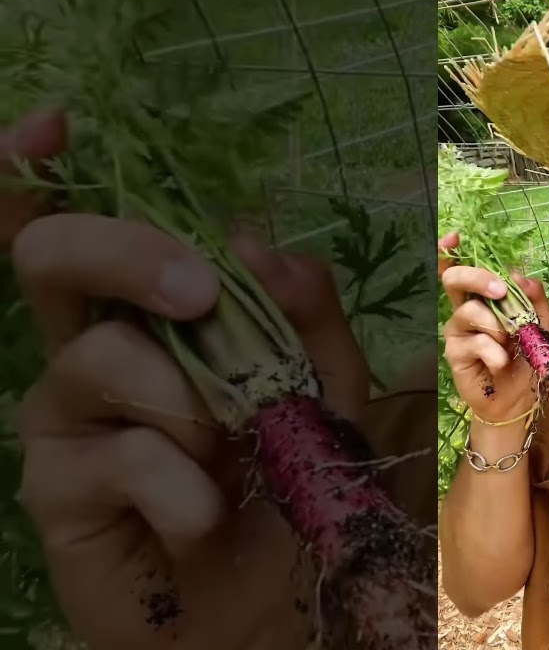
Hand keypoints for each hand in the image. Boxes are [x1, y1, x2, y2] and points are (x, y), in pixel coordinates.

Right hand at [3, 112, 371, 649]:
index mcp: (152, 313)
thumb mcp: (327, 389)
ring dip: (193, 402)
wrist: (275, 599)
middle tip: (198, 295)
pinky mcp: (56, 488)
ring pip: (100, 354)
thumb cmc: (293, 480)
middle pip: (54, 255)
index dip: (44, 170)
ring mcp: (65, 416)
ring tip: (235, 453)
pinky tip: (207, 517)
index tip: (55, 124)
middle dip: (128, 252)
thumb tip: (253, 241)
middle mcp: (93, 348)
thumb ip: (305, 314)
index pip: (84, 226)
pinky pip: (121, 455)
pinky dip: (187, 485)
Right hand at [438, 231, 548, 422]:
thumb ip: (536, 301)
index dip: (451, 251)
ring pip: (469, 311)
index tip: (455, 237)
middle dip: (477, 278)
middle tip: (499, 291)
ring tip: (510, 344)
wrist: (519, 398)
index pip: (462, 269)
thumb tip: (522, 276)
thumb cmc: (526, 359)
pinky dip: (495, 352)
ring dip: (497, 326)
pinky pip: (475, 342)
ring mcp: (457, 330)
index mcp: (484, 298)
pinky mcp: (455, 353)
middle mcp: (466, 309)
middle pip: (453, 279)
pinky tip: (501, 363)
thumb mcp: (541, 327)